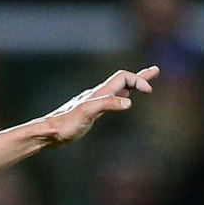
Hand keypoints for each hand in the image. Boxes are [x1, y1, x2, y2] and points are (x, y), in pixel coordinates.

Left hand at [39, 66, 159, 145]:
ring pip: (117, 89)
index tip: (149, 90)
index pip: (123, 78)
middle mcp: (97, 94)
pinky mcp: (90, 112)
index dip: (138, 80)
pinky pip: (110, 99)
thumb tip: (129, 102)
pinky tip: (122, 100)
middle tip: (155, 71)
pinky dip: (122, 96)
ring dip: (132, 85)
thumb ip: (107, 105)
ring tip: (143, 85)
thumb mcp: (88, 113)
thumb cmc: (66, 124)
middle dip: (139, 77)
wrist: (49, 133)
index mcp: (99, 93)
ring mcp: (94, 102)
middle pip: (122, 80)